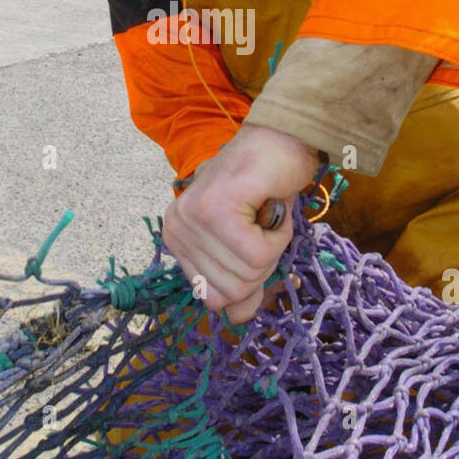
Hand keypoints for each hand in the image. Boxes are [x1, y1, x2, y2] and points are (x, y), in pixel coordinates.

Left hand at [162, 124, 318, 325]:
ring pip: (247, 274)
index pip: (213, 298)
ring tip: (266, 210)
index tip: (253, 239)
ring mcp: (193, 217)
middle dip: (263, 263)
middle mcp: (176, 228)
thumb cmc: (267, 188)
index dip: (247, 277)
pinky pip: (259, 254)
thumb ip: (242, 282)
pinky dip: (279, 234)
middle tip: (263, 223)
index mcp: (176, 239)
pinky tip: (271, 204)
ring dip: (273, 245)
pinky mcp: (216, 208)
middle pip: (230, 292)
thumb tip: (237, 319)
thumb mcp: (251, 245)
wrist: (282, 138)